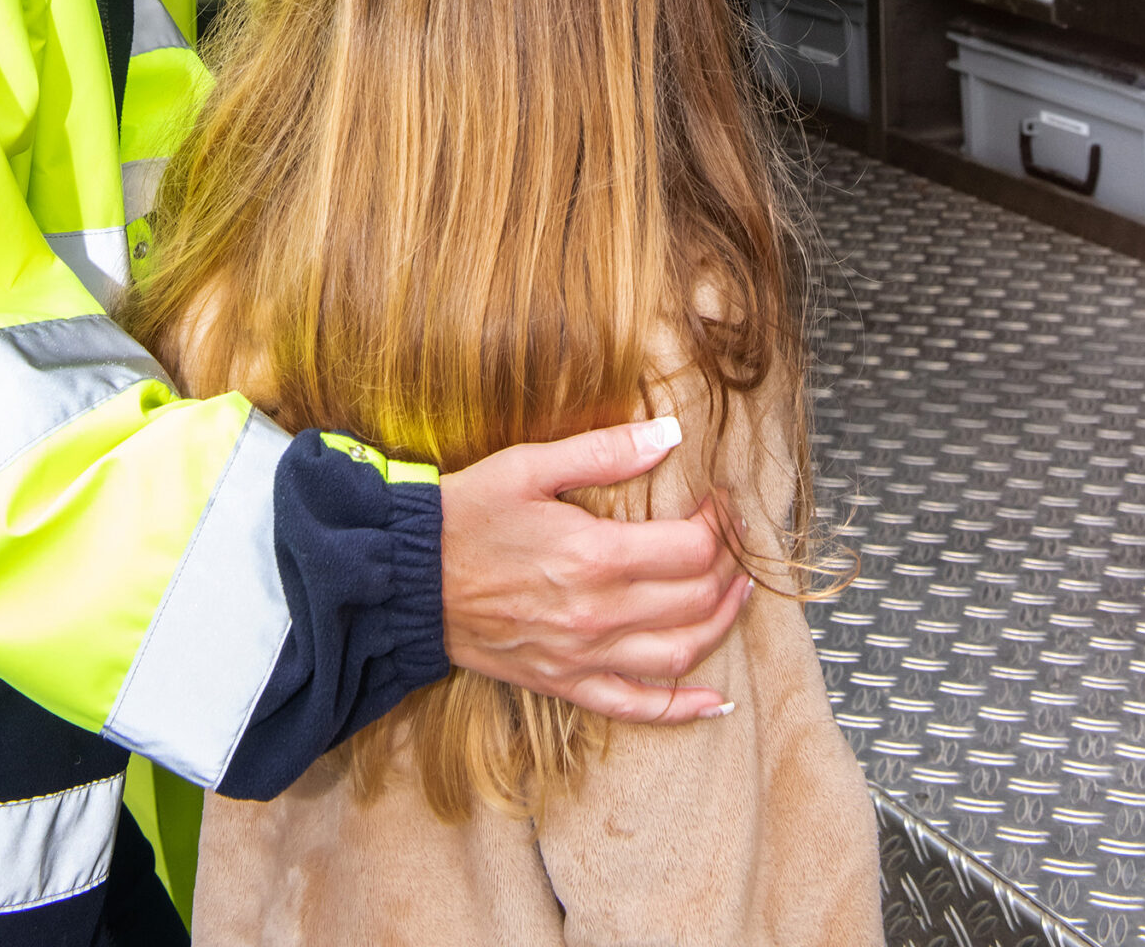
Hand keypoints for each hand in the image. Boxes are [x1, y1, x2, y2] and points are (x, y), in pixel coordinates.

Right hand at [438, 416, 749, 723]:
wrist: (407, 579)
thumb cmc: (466, 515)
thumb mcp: (530, 465)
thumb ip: (604, 451)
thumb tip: (669, 434)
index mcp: (594, 556)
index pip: (691, 549)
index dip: (720, 525)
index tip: (721, 502)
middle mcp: (597, 615)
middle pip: (695, 600)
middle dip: (728, 568)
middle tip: (735, 541)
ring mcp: (583, 657)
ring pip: (679, 654)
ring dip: (721, 626)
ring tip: (737, 596)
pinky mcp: (565, 683)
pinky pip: (636, 708)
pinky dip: (682, 709)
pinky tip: (715, 703)